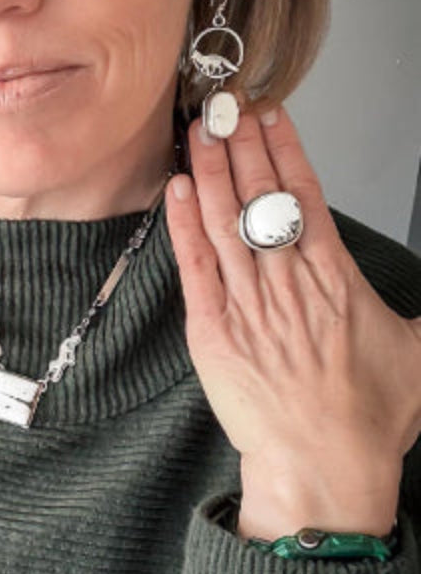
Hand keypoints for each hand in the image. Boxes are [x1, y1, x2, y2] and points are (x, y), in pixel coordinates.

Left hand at [166, 106, 420, 540]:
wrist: (322, 469)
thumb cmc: (367, 419)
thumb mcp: (419, 352)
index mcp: (334, 279)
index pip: (306, 196)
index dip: (286, 151)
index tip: (271, 116)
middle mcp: (288, 283)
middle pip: (260, 198)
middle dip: (241, 146)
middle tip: (225, 105)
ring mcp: (247, 306)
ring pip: (224, 222)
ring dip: (209, 171)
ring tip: (199, 130)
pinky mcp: (212, 332)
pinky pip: (195, 267)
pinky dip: (184, 226)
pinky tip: (177, 190)